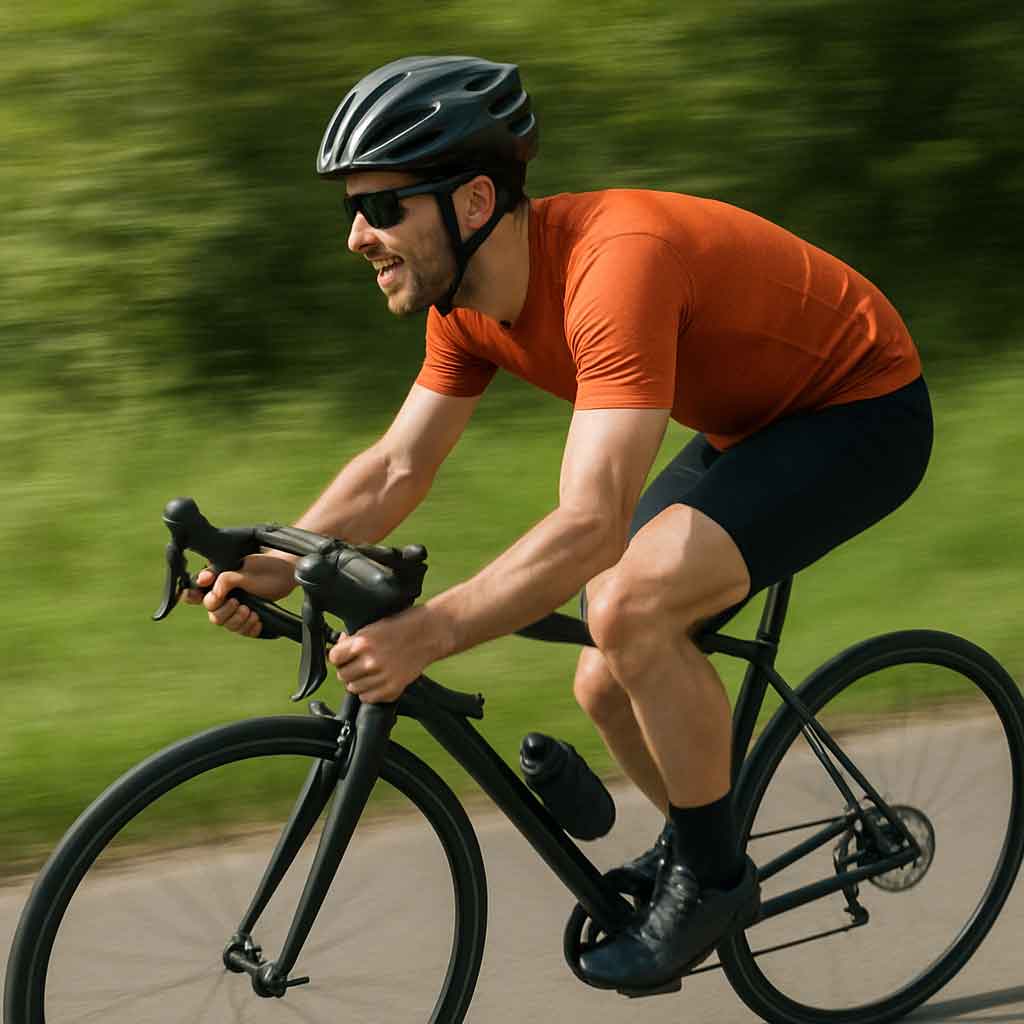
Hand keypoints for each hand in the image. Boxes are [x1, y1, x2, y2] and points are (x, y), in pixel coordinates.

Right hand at [181, 553, 297, 637]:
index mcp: (217, 584)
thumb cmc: (264, 566)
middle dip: (226, 612)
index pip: (195, 594)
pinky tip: (258, 619)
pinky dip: (250, 628)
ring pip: (227, 625)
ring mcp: (236, 609)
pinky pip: (243, 632)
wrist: (286, 573)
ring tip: (252, 612)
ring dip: (239, 621)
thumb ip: (225, 579)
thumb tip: (213, 593)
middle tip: (240, 603)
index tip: (212, 597)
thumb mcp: (244, 569)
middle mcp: (224, 598)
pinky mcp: (249, 618)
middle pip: (213, 615)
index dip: (192, 597)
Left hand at [328, 605, 446, 702]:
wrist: (428, 634)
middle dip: (348, 669)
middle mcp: (370, 661)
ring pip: (353, 689)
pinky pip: (368, 698)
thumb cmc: (401, 627)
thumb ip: (352, 641)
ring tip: (371, 672)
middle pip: (342, 675)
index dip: (338, 657)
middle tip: (359, 663)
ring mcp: (382, 677)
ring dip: (359, 681)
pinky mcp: (392, 689)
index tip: (344, 656)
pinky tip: (377, 680)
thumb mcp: (372, 627)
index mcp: (362, 643)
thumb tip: (335, 650)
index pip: (333, 658)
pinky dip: (370, 692)